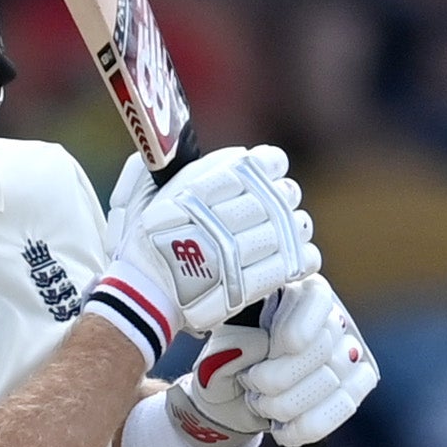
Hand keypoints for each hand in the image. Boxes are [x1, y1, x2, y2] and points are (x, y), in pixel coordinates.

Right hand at [95, 144, 318, 353]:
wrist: (146, 296)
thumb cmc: (150, 244)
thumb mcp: (151, 197)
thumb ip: (187, 170)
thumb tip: (227, 150)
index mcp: (190, 197)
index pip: (247, 167)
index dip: (269, 163)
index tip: (273, 165)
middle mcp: (212, 222)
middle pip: (270, 197)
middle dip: (282, 195)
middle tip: (283, 198)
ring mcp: (229, 256)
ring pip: (284, 228)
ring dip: (294, 226)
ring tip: (290, 227)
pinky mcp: (243, 287)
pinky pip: (287, 264)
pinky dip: (301, 257)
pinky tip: (299, 253)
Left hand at [167, 276, 377, 446]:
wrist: (235, 399)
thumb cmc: (228, 365)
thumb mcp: (217, 352)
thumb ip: (233, 346)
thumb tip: (258, 346)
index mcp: (297, 293)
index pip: (315, 300)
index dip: (298, 327)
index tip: (277, 348)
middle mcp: (332, 317)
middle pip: (321, 348)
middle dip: (277, 378)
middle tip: (250, 384)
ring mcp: (350, 351)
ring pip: (330, 381)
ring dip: (285, 404)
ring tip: (261, 404)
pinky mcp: (358, 383)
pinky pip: (343, 406)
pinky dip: (308, 425)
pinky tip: (283, 430)